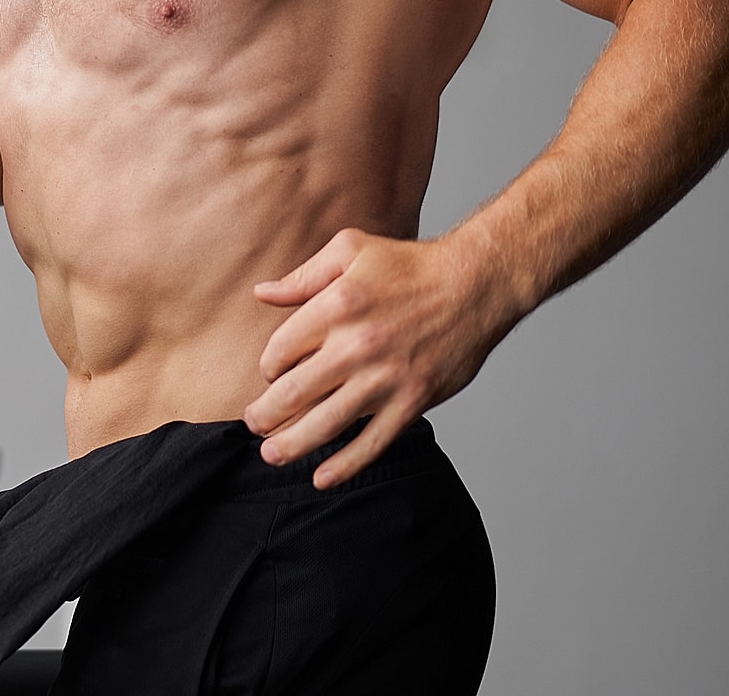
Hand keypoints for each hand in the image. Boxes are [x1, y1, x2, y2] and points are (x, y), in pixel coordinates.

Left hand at [244, 226, 509, 487]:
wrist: (473, 284)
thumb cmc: (410, 264)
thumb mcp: (350, 250)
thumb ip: (303, 276)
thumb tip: (262, 294)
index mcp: (336, 305)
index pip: (281, 350)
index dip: (268, 366)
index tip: (270, 374)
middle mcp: (356, 346)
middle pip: (294, 393)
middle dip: (265, 415)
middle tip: (254, 424)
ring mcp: (385, 378)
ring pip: (325, 424)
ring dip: (292, 445)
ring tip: (272, 454)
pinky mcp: (412, 402)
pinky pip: (372, 443)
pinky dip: (344, 465)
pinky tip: (322, 477)